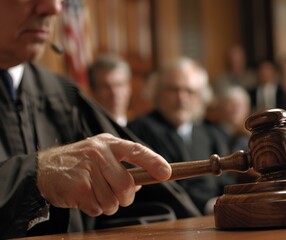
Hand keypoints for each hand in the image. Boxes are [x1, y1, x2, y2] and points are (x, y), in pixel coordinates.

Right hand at [37, 133, 170, 215]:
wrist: (44, 168)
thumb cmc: (80, 162)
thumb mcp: (101, 154)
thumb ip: (122, 166)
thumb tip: (142, 184)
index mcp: (109, 144)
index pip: (137, 150)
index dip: (154, 162)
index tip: (167, 173)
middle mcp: (99, 153)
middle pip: (126, 186)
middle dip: (125, 197)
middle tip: (116, 195)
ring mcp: (87, 169)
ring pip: (112, 201)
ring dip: (107, 204)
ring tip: (94, 192)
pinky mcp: (77, 187)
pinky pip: (97, 209)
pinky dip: (93, 208)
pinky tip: (83, 196)